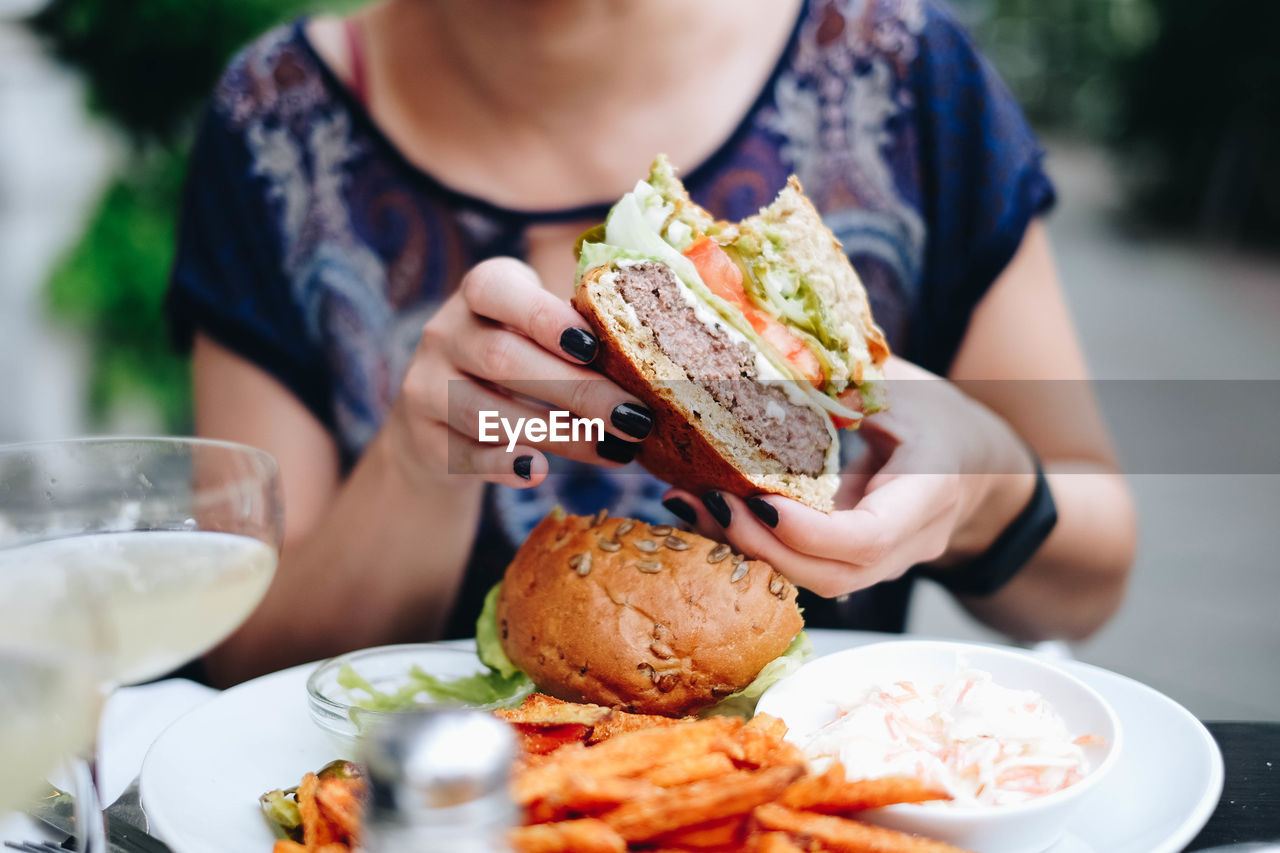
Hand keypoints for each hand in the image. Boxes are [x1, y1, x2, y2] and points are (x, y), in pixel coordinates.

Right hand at [384, 258, 652, 488]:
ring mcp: (425, 386)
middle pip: (504, 359)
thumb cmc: (518, 360)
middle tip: (634, 418)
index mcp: (480, 291)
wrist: (441, 416)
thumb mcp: (538, 331)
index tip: (594, 346)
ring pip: (488, 413)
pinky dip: (504, 466)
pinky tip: (539, 472)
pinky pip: (466, 454)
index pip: (498, 290)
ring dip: (558, 435)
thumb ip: (578, 333)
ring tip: (613, 451)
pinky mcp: (424, 439)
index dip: (543, 317)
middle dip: (576, 391)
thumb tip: (652, 358)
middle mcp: (444, 332)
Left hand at [661, 357, 1036, 597]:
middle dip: (762, 545)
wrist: (977, 464)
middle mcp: (909, 541)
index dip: (808, 531)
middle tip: (705, 501)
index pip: (868, 537)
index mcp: (930, 491)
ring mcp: (883, 562)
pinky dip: (756, 545)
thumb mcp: (902, 385)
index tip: (757, 500)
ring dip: (748, 549)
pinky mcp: (853, 562)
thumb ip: (849, 380)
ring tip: (690, 506)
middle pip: (833, 573)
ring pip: (815, 579)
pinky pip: (805, 567)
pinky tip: (708, 513)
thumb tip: (773, 354)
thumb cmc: (937, 415)